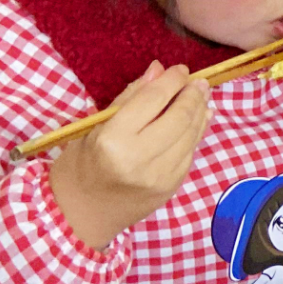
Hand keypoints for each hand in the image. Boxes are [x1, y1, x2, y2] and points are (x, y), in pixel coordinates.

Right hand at [50, 61, 211, 250]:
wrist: (80, 214)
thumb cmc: (81, 164)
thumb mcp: (95, 126)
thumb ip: (130, 98)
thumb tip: (159, 70)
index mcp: (113, 140)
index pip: (153, 100)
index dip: (171, 81)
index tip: (180, 69)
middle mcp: (140, 159)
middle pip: (179, 118)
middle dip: (193, 95)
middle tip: (199, 82)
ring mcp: (159, 176)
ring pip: (191, 135)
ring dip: (201, 112)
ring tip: (202, 96)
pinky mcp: (171, 187)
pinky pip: (190, 153)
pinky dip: (197, 132)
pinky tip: (200, 119)